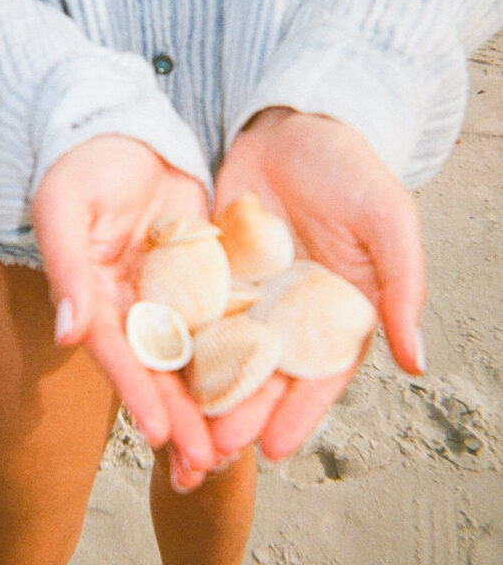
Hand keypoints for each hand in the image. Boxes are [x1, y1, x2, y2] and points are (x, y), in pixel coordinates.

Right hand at [30, 135, 215, 483]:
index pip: (118, 352)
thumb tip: (69, 336)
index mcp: (96, 297)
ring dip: (211, 398)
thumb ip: (66, 270)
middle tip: (204, 466)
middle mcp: (135, 304)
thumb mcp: (63, 210)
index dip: (136, 391)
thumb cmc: (79, 166)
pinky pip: (226, 311)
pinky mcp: (209, 269)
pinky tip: (266, 378)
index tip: (158, 435)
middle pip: (159, 367)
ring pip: (195, 352)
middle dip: (180, 416)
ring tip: (235, 448)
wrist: (120, 129)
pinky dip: (240, 346)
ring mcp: (174, 289)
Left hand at [208, 108, 425, 460]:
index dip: (301, 412)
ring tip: (180, 424)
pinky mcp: (209, 267)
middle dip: (242, 412)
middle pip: (265, 373)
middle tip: (213, 451)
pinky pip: (191, 308)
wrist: (292, 122)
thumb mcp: (387, 219)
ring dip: (205, 388)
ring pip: (223, 351)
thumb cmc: (350, 168)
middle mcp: (289, 311)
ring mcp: (247, 291)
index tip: (276, 450)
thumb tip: (418, 360)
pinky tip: (154, 364)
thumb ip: (402, 285)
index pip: (320, 373)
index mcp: (337, 310)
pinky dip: (176, 337)